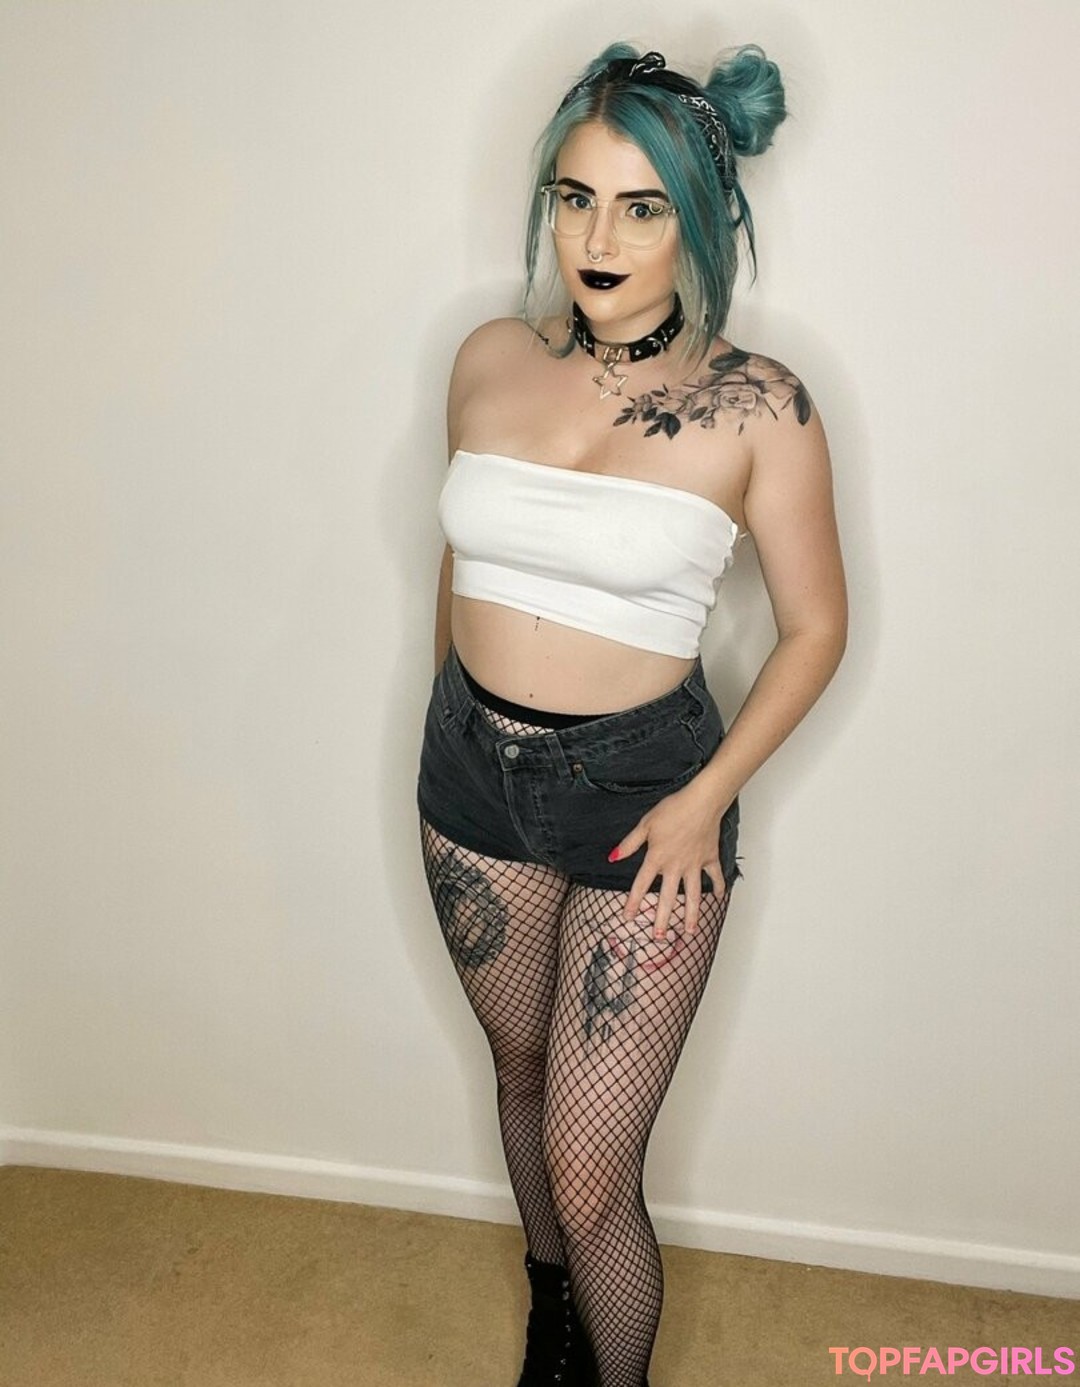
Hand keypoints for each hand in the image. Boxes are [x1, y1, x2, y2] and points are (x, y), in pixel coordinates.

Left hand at [608, 778, 729, 938]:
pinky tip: (719, 898)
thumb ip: (629, 844)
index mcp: (657, 858)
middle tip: (659, 937)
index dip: (633, 902)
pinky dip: (719, 887)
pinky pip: (715, 877)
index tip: (628, 918)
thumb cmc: (673, 809)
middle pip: (668, 898)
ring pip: (693, 896)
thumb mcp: (645, 824)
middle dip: (662, 919)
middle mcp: (675, 866)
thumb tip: (613, 857)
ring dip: (691, 915)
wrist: (701, 802)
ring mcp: (695, 865)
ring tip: (689, 932)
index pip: (641, 884)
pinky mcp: (710, 858)